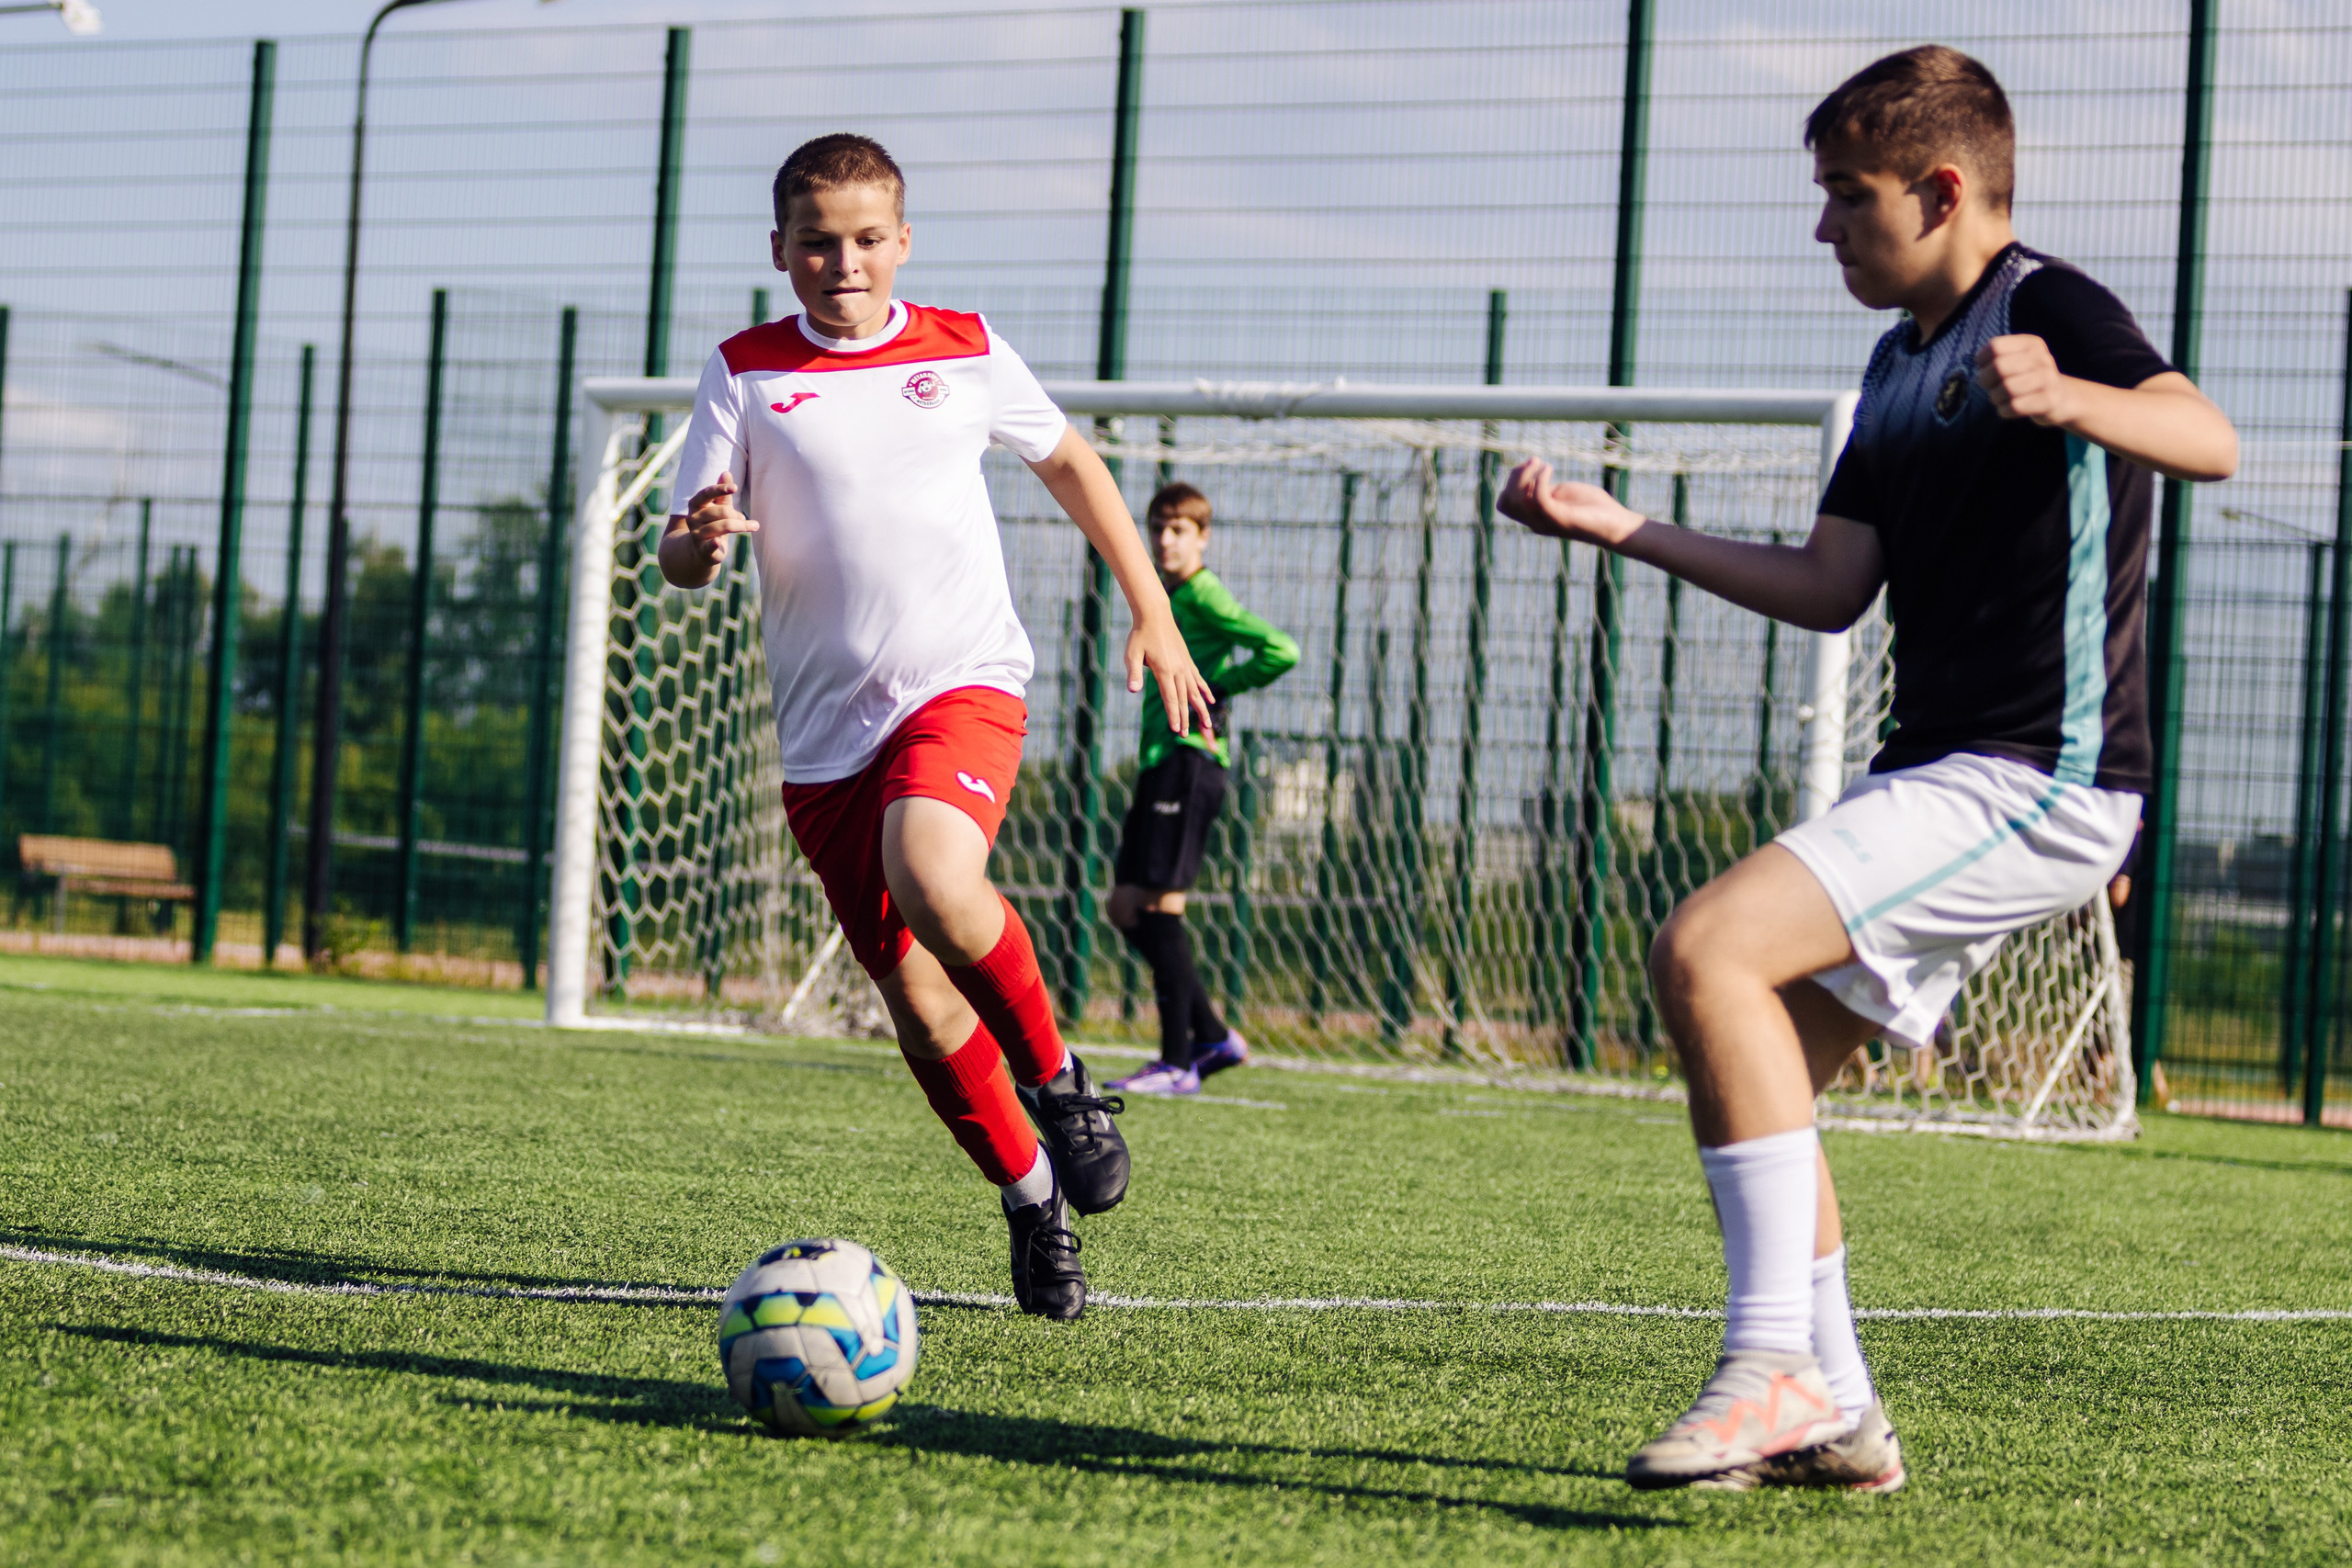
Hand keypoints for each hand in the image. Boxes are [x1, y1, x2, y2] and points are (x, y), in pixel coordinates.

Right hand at [677, 472, 760, 561]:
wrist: (700, 551)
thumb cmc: (712, 525)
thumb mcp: (718, 508)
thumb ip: (722, 494)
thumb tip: (726, 473)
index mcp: (695, 505)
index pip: (706, 494)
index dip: (720, 490)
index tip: (735, 488)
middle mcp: (693, 519)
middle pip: (720, 512)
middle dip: (736, 514)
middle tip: (745, 518)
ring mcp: (696, 535)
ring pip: (721, 526)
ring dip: (741, 525)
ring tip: (754, 525)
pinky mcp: (702, 550)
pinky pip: (708, 546)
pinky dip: (713, 544)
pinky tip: (718, 542)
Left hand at [1128, 608, 1216, 738]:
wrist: (1155, 614)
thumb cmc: (1140, 634)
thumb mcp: (1132, 654)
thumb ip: (1134, 673)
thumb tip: (1133, 690)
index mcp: (1164, 670)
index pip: (1171, 698)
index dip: (1174, 716)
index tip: (1177, 731)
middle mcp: (1178, 670)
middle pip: (1183, 699)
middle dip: (1185, 718)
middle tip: (1186, 736)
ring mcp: (1185, 665)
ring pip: (1194, 691)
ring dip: (1200, 709)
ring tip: (1207, 724)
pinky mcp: (1187, 660)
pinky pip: (1198, 679)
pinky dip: (1204, 691)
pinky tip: (1210, 700)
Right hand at [1496, 458, 1643, 545]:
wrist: (1616, 523)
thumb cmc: (1592, 507)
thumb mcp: (1562, 493)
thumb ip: (1544, 488)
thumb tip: (1530, 478)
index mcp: (1534, 516)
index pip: (1504, 503)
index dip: (1510, 481)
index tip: (1530, 465)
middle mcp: (1536, 522)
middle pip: (1505, 502)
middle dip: (1515, 476)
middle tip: (1535, 462)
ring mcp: (1546, 522)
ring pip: (1517, 501)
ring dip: (1525, 475)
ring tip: (1542, 463)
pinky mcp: (1560, 519)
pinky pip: (1538, 498)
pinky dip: (1540, 479)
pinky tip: (1550, 468)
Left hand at [1976, 335, 2075, 425]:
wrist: (2061, 398)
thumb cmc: (2028, 379)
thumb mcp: (2017, 360)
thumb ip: (1996, 357)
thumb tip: (1978, 362)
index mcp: (2031, 344)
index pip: (1995, 346)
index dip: (1982, 360)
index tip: (1983, 368)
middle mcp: (2041, 358)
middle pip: (1999, 366)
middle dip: (1985, 380)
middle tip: (1988, 387)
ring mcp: (2048, 379)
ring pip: (2007, 388)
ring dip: (1995, 397)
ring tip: (1999, 398)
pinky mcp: (2050, 400)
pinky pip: (2015, 406)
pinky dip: (2004, 410)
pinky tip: (2007, 409)